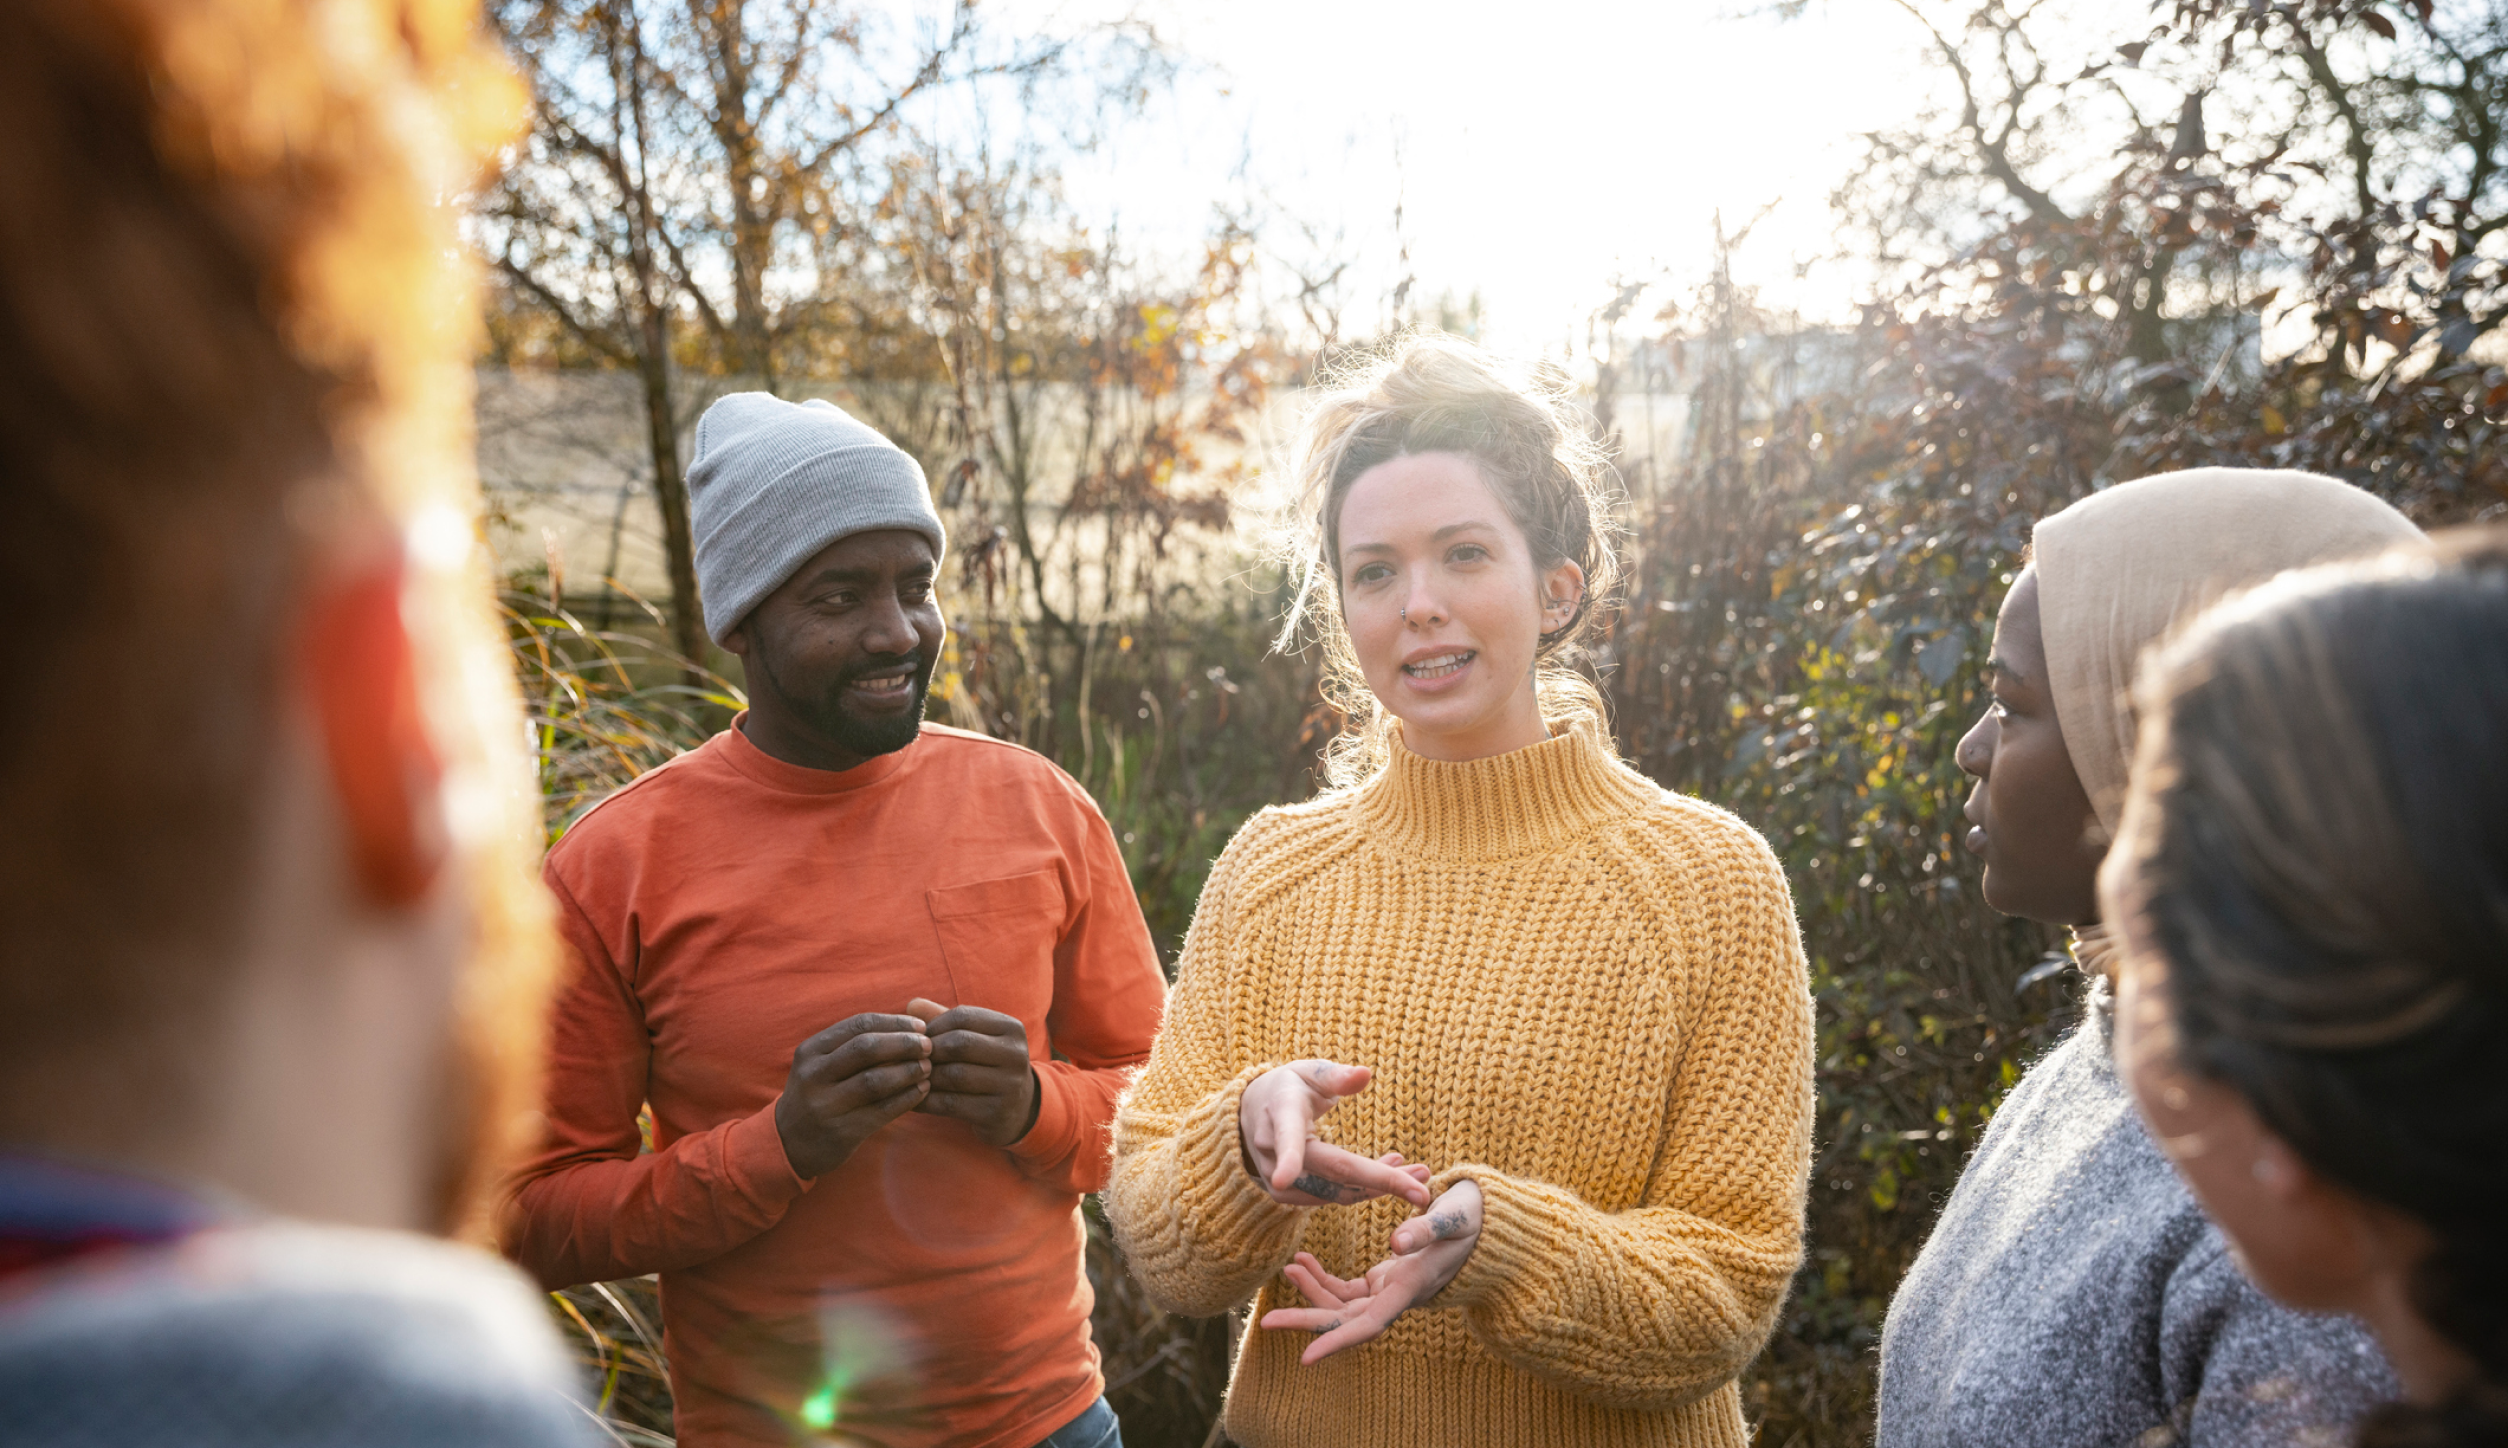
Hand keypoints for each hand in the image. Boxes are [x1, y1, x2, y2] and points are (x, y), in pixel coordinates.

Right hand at [774, 1013, 930, 1177]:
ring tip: (927, 1068)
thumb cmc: (820, 1092)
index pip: (859, 1025)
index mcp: (811, 1049)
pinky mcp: (840, 1132)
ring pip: (873, 1081)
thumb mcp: (823, 1063)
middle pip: (866, 1048)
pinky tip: (922, 1091)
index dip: (894, 1022)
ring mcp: (825, 1105)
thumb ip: (856, 1043)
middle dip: (903, 1044)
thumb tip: (909, 1023)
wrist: (789, 1141)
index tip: (921, 1025)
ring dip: (907, 1071)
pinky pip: (880, 1111)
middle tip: (928, 1046)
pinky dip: (906, 1099)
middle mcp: (814, 1075)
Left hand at [905, 998, 1037, 1147]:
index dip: (934, 1025)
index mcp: (1011, 1028)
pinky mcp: (998, 1112)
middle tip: (909, 1058)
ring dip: (926, 1076)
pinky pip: (952, 1103)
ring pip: (955, 1074)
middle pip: (960, 1043)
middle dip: (929, 1050)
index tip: (916, 1037)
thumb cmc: (986, 1065)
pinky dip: (927, 1101)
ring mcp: (1010, 1084)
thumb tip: (912, 1004)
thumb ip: (945, 1019)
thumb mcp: (974, 1038)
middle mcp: (1016, 1054)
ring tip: (909, 1077)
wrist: (1018, 1109)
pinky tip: (914, 1100)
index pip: (964, 1016)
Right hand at [1238, 1060, 1432, 1208]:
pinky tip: (1390, 1176)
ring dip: (1379, 1187)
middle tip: (1421, 1191)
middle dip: (1379, 1182)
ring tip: (1417, 1174)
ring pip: (1335, 1192)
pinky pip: (1330, 1197)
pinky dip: (1363, 1191)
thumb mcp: (1310, 1071)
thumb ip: (1336, 1076)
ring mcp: (1276, 1177)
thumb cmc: (1290, 1087)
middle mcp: (1273, 1149)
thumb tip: (1365, 1074)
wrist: (1254, 1112)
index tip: (1284, 1178)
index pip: (1286, 1137)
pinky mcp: (1285, 1195)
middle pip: (1330, 1172)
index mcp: (1281, 1113)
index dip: (1287, 1158)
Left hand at [1259, 1179, 1482, 1363]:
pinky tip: (1303, 1261)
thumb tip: (1395, 1243)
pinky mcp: (1384, 1279)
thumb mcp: (1453, 1217)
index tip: (1306, 1358)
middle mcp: (1397, 1296)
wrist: (1485, 1222)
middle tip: (1266, 1320)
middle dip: (1306, 1321)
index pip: (1368, 1324)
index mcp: (1411, 1287)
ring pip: (1341, 1304)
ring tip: (1288, 1266)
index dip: (1337, 1341)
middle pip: (1345, 1320)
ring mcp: (1389, 1289)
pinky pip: (1346, 1289)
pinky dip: (1322, 1277)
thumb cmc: (1473, 1218)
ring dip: (1311, 1291)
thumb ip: (1426, 1228)